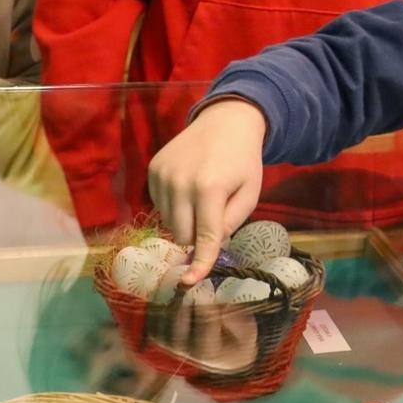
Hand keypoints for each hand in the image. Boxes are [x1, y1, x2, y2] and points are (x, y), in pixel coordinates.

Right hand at [147, 99, 267, 283]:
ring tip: (204, 197)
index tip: (189, 282)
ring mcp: (162, 175)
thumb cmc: (243, 161)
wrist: (225, 121)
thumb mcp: (250, 193)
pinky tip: (189, 188)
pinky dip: (174, 206)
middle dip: (196, 238)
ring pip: (168, 222)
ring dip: (185, 221)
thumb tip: (209, 246)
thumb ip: (231, 223)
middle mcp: (180, 182)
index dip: (200, 262)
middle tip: (214, 220)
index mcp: (210, 189)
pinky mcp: (152, 170)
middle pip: (181, 234)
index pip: (204, 236)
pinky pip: (159, 205)